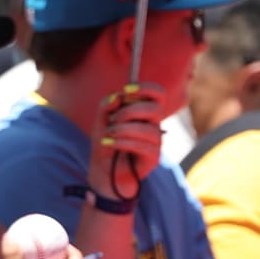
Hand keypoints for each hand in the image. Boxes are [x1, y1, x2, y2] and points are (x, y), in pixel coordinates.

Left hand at [88, 82, 164, 199]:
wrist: (104, 171)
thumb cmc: (106, 143)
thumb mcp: (101, 121)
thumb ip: (106, 105)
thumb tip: (118, 96)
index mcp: (145, 112)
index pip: (158, 94)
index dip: (146, 88)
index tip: (126, 90)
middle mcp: (154, 125)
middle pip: (156, 109)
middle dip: (130, 111)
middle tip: (113, 119)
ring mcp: (156, 142)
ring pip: (148, 129)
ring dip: (124, 129)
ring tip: (109, 134)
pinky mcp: (154, 158)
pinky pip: (143, 146)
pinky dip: (123, 142)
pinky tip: (110, 143)